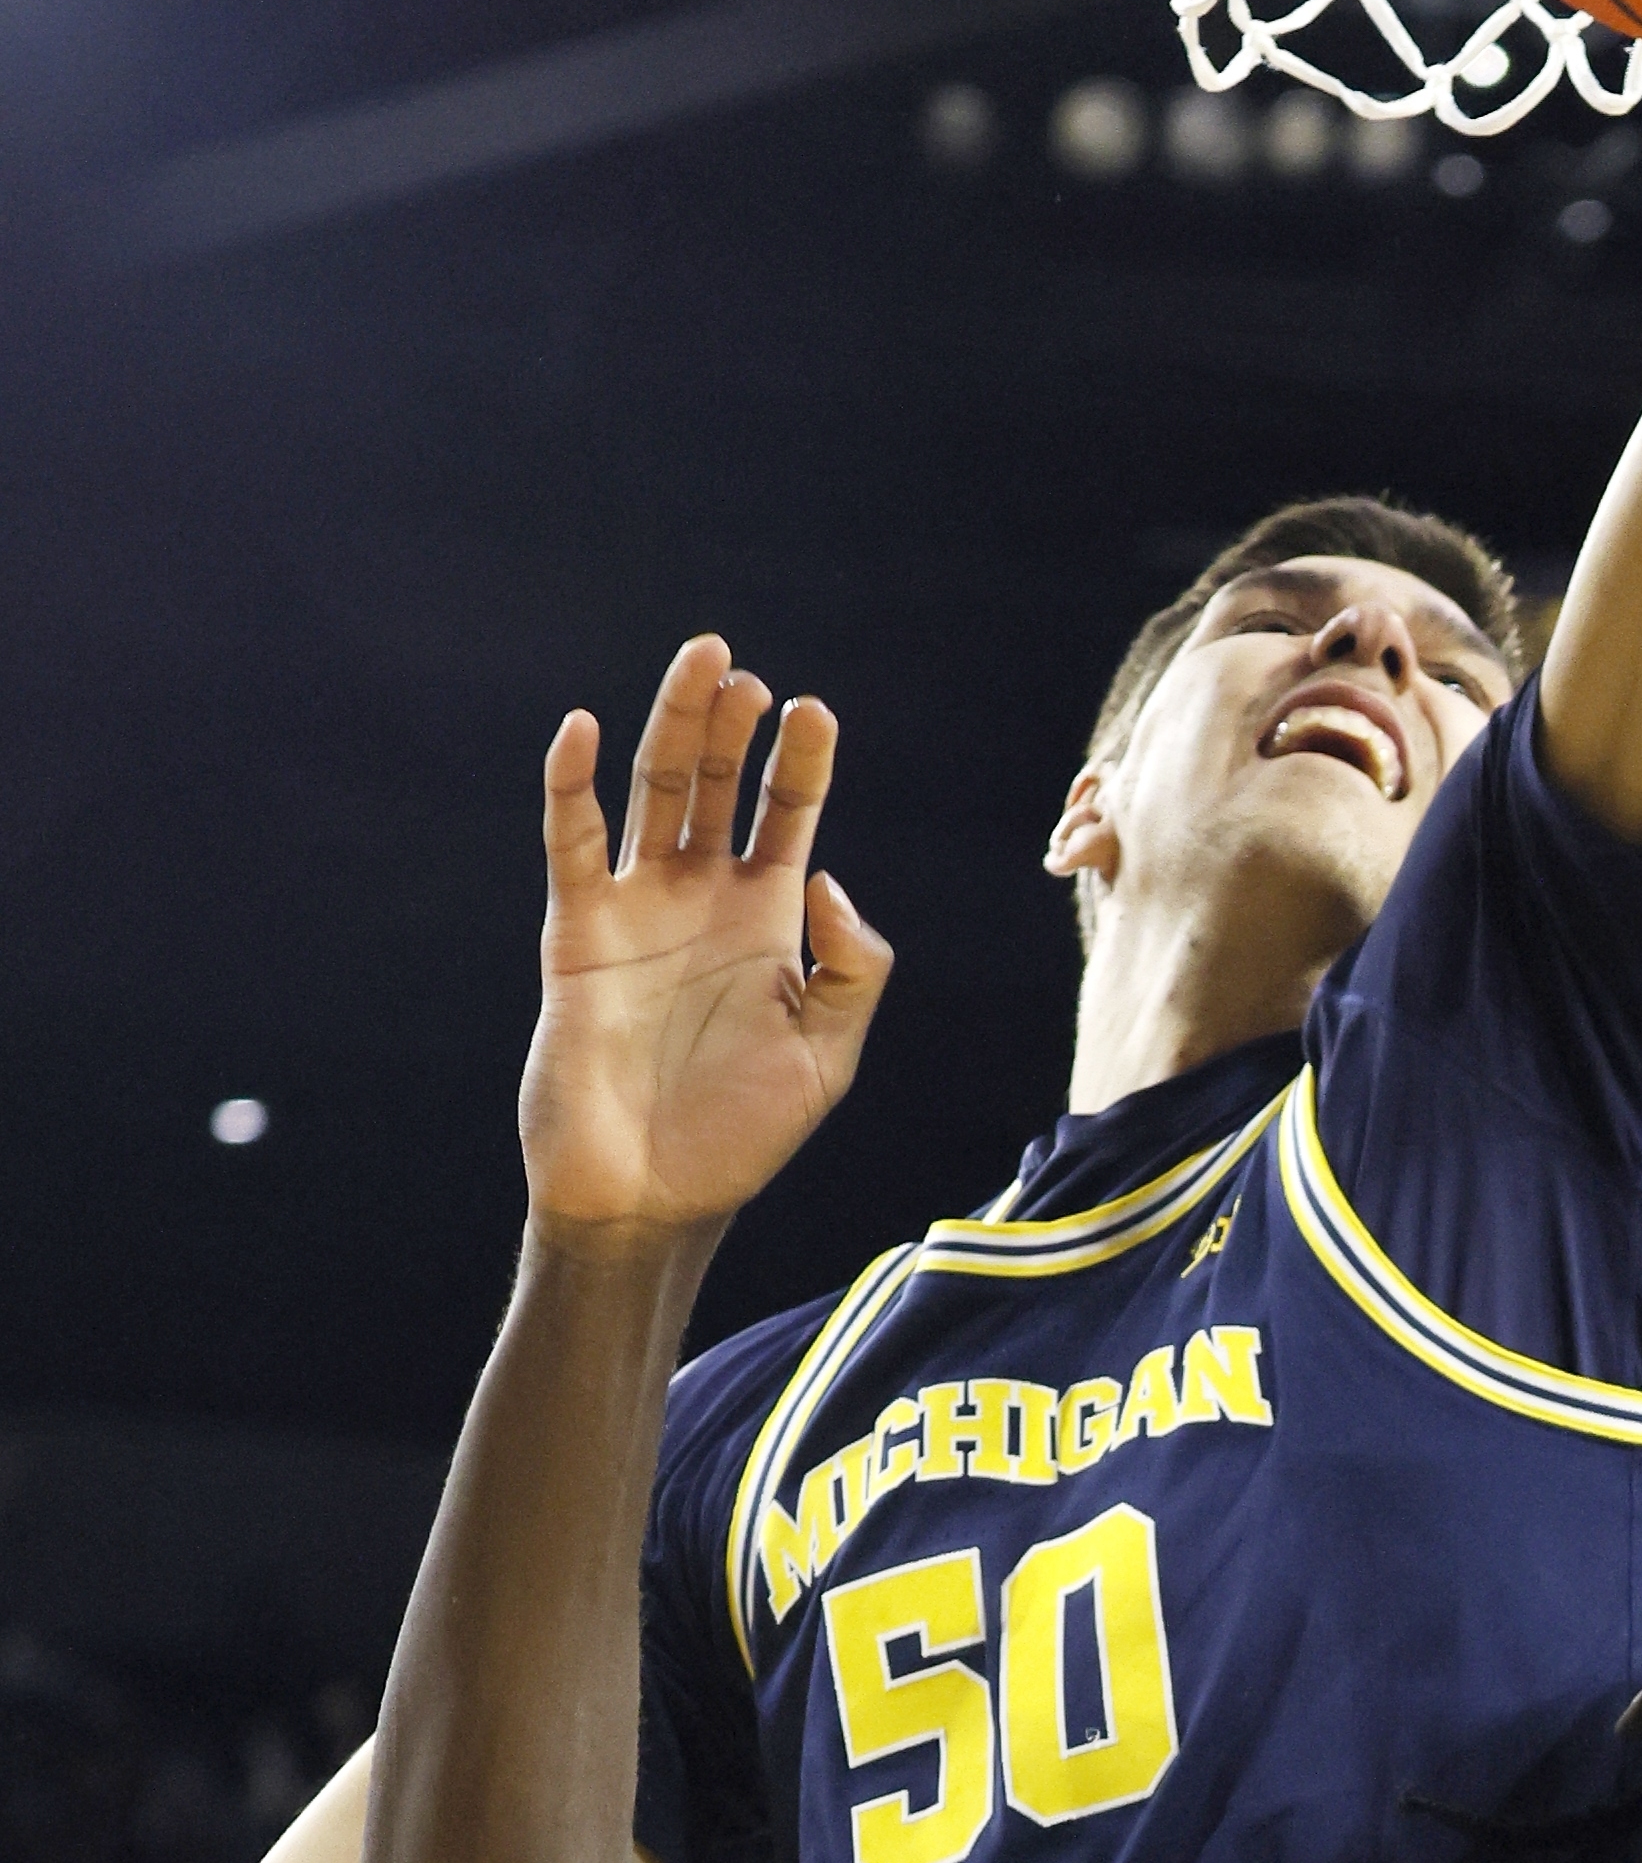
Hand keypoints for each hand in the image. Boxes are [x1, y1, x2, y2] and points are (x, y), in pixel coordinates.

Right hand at [522, 636, 892, 1240]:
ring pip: (653, 793)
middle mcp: (701, 901)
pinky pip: (572, 846)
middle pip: (717, 784)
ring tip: (702, 664)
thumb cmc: (740, 1137)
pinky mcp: (579, 934)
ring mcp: (638, 911)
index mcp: (768, 923)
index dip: (802, 762)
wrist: (651, 1198)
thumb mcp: (827, 1057)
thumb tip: (826, 877)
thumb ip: (850, 969)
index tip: (815, 712)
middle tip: (747, 671)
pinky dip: (570, 786)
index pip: (787, 816)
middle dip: (732, 723)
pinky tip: (581, 729)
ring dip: (672, 726)